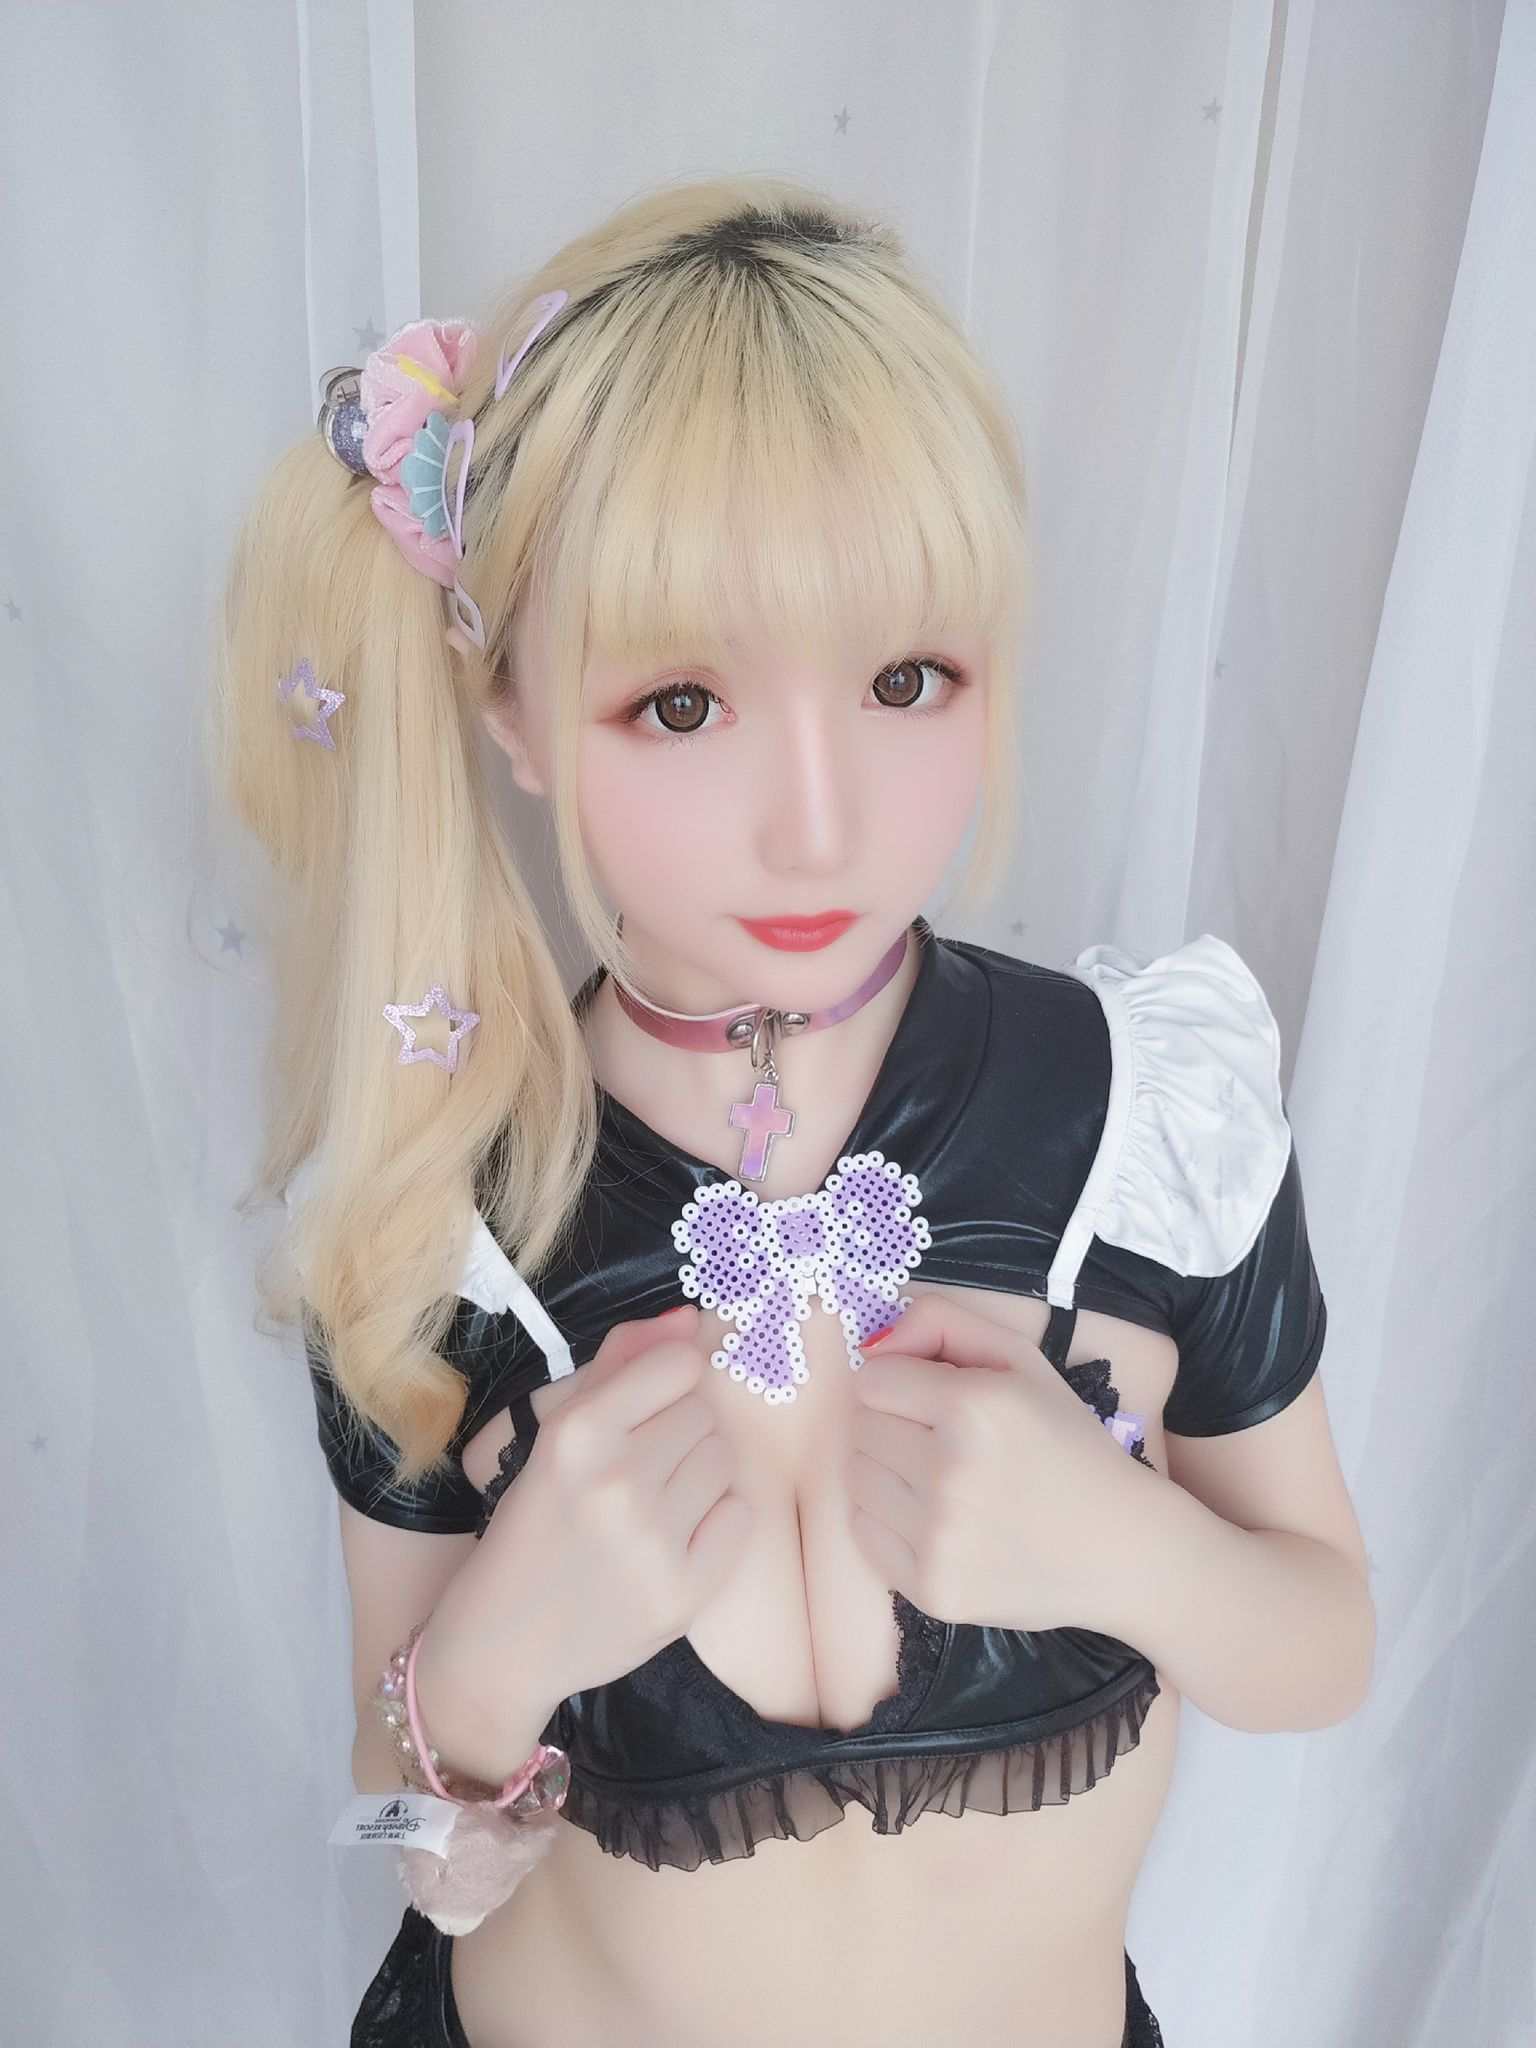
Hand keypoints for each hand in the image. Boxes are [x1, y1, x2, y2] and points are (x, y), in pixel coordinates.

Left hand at [846, 1294, 1151, 1634]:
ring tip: (946, 1484)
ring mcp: (938, 1538)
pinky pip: (864, 1534)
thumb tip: (871, 1345)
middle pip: (861, 1429)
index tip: (935, 1401)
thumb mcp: (1022, 1361)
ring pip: (856, 1480)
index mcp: (975, 1407)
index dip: (901, 1384)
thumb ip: (942, 1323)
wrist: (1121, 1549)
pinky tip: (942, 1522)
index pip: (871, 1380)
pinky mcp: (930, 1589)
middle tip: (946, 1443)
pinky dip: (890, 1523)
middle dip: (894, 1427)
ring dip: (888, 1474)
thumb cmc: (1069, 1445)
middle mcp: (949, 1472)